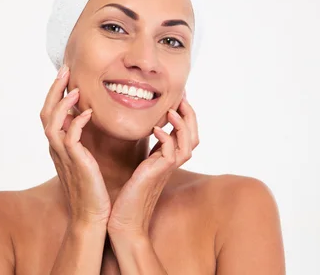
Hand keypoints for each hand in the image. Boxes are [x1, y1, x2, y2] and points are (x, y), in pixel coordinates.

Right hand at [40, 65, 110, 226]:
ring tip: (75, 87)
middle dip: (55, 89)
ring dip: (63, 102)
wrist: (93, 216)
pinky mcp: (75, 163)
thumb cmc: (94, 189)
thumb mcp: (88, 160)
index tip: (67, 75)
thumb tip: (93, 121)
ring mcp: (63, 156)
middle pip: (46, 112)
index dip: (56, 93)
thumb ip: (86, 141)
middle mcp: (57, 148)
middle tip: (65, 70)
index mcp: (59, 146)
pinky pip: (70, 137)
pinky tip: (88, 113)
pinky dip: (77, 122)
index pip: (51, 114)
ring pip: (52, 122)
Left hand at [107, 94, 199, 237]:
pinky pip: (171, 154)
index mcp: (167, 160)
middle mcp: (171, 164)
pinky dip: (166, 139)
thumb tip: (144, 130)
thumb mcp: (139, 167)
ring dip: (182, 124)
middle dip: (190, 115)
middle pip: (195, 136)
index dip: (185, 115)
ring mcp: (166, 170)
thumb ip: (147, 151)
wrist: (124, 222)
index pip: (186, 134)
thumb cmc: (128, 196)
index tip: (177, 97)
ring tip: (172, 109)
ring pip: (189, 143)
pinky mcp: (157, 175)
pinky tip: (155, 130)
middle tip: (182, 96)